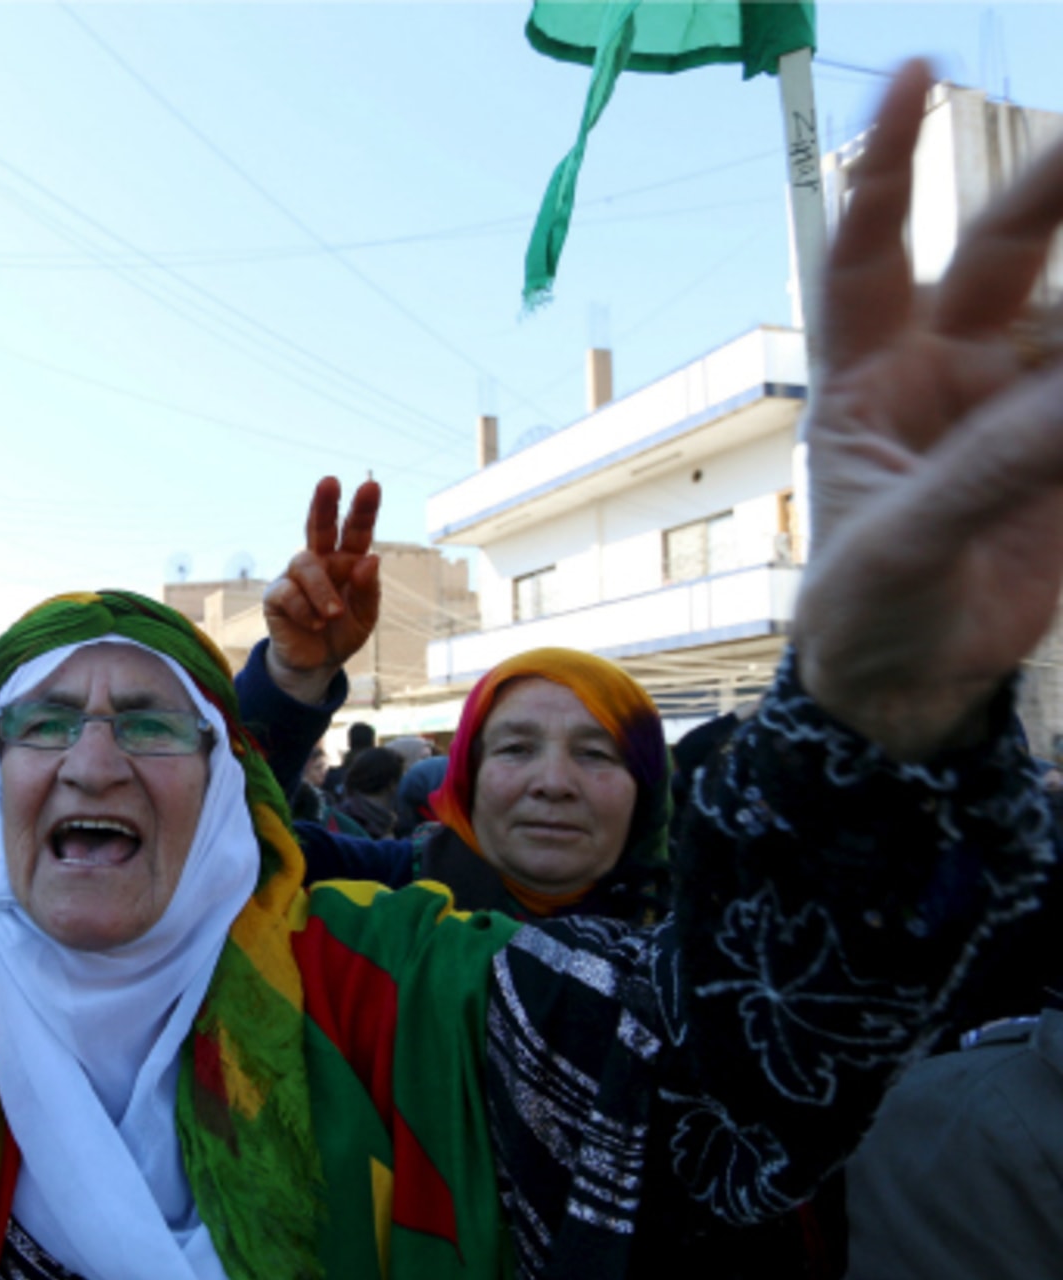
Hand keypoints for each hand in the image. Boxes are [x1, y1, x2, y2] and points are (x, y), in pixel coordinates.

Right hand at [262, 477, 380, 703]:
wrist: (316, 664)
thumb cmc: (343, 632)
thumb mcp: (366, 615)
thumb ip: (368, 588)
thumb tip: (369, 558)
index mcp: (347, 560)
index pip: (355, 530)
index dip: (363, 509)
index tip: (371, 486)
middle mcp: (320, 561)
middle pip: (320, 525)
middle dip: (324, 504)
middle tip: (329, 482)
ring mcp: (295, 576)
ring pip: (305, 564)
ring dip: (322, 590)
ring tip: (334, 615)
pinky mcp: (276, 596)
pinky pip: (288, 592)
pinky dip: (306, 609)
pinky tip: (315, 624)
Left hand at [793, 61, 1062, 757]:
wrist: (908, 686)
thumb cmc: (866, 609)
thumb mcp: (908, 542)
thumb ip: (991, 471)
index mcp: (867, 378)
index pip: (869, 250)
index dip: (888, 164)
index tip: (915, 77)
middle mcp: (944, 371)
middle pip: (1004, 253)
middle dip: (1056, 186)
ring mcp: (1014, 407)